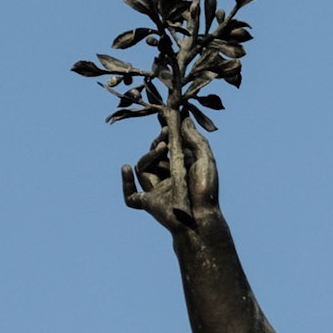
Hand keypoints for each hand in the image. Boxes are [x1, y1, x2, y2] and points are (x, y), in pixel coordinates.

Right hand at [121, 116, 218, 231]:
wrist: (201, 216)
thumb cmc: (206, 189)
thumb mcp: (205, 159)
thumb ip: (194, 138)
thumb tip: (184, 118)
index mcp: (181, 167)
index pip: (167, 145)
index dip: (163, 131)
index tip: (162, 116)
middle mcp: (167, 177)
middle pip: (152, 155)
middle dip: (157, 143)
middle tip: (165, 135)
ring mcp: (157, 190)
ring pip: (143, 168)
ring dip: (150, 156)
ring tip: (162, 149)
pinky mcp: (148, 203)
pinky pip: (131, 195)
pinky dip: (126, 183)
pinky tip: (126, 168)